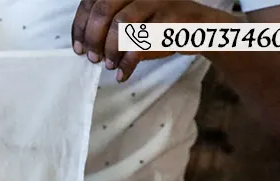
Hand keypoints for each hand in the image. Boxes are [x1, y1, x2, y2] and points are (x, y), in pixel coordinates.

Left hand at [71, 0, 235, 81]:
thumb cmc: (159, 24)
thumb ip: (110, 24)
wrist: (201, 27)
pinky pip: (142, 43)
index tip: (78, 48)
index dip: (81, 25)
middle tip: (93, 58)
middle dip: (93, 38)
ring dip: (110, 49)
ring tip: (109, 64)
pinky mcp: (171, 20)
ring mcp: (158, 2)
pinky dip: (128, 63)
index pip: (94, 0)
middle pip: (105, 9)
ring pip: (122, 24)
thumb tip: (85, 46)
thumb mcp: (133, 17)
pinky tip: (122, 74)